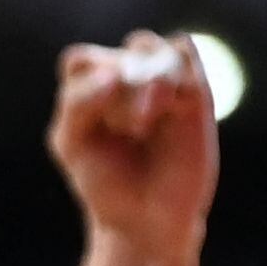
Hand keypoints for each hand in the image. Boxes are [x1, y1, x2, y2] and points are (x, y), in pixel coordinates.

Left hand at [50, 33, 216, 265]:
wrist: (150, 219)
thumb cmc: (106, 184)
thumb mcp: (73, 145)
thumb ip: (78, 103)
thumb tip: (115, 74)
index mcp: (89, 91)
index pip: (81, 60)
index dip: (87, 88)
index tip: (95, 124)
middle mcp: (123, 79)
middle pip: (117, 57)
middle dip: (120, 94)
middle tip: (130, 131)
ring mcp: (159, 80)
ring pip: (147, 46)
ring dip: (146, 80)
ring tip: (147, 121)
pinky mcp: (193, 88)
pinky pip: (183, 49)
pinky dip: (177, 71)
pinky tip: (176, 107)